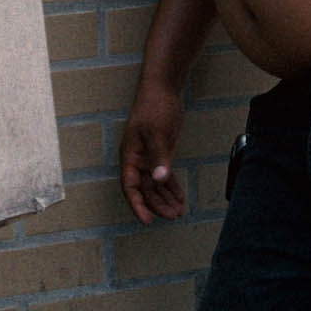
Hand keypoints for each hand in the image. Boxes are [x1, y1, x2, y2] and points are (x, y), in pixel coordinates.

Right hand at [120, 83, 187, 223]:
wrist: (163, 89)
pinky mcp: (161, 154)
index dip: (137, 205)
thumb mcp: (157, 133)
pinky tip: (181, 198)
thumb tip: (161, 180)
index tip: (147, 221)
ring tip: (179, 212)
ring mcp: (149, 158)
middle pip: (145, 190)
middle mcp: (137, 161)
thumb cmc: (155, 108)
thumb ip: (159, 157)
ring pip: (156, 185)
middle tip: (173, 216)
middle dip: (157, 205)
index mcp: (130, 156)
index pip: (130, 187)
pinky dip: (172, 188)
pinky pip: (165, 176)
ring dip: (166, 199)